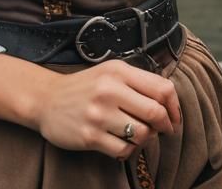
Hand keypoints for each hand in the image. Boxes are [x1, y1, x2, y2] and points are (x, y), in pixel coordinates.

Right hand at [34, 60, 180, 160]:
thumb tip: (170, 102)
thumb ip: (138, 82)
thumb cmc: (86, 87)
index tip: (174, 118)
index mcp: (119, 71)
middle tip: (162, 131)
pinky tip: (120, 142)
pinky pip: (123, 150)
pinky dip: (127, 150)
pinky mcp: (90, 136)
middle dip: (164, 126)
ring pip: (141, 135)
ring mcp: (99, 114)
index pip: (162, 88)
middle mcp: (109, 90)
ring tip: (135, 134)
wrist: (47, 99)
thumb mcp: (111, 73)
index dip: (174, 107)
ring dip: (144, 139)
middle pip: (155, 113)